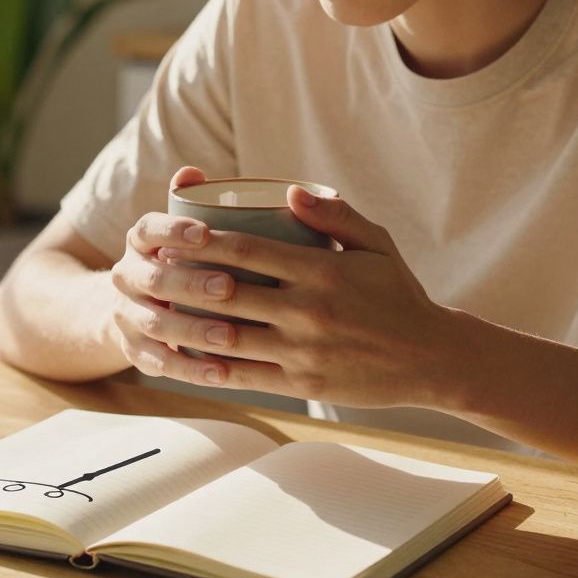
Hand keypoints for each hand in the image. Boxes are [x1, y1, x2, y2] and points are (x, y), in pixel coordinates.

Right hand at [109, 166, 250, 385]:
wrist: (129, 306)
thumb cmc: (177, 261)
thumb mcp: (178, 231)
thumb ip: (190, 203)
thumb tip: (194, 174)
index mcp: (139, 241)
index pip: (147, 229)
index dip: (172, 230)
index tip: (205, 232)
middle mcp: (126, 275)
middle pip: (153, 279)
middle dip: (190, 283)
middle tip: (228, 286)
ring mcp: (126, 315)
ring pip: (155, 323)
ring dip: (192, 330)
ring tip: (229, 337)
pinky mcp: (133, 350)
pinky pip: (159, 362)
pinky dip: (188, 369)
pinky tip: (220, 374)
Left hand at [146, 184, 461, 408]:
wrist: (430, 358)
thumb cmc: (397, 294)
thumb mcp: (376, 244)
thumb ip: (335, 214)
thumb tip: (290, 192)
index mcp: (322, 271)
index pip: (247, 250)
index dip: (201, 241)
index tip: (171, 233)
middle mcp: (308, 312)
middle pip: (225, 293)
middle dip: (179, 280)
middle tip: (148, 270)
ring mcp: (302, 352)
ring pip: (225, 338)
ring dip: (182, 326)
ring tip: (152, 312)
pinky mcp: (300, 385)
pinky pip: (241, 376)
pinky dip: (206, 366)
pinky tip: (181, 354)